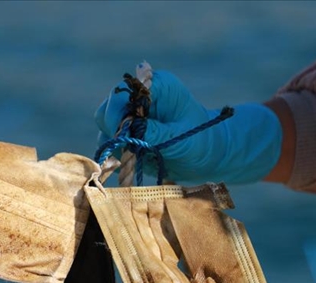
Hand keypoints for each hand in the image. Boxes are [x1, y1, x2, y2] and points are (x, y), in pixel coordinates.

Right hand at [94, 68, 281, 183]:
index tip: (123, 137)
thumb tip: (125, 132)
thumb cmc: (202, 141)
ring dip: (114, 145)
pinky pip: (110, 143)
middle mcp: (140, 98)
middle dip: (114, 131)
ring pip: (105, 128)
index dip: (117, 115)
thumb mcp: (179, 138)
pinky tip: (130, 162)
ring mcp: (132, 116)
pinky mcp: (129, 134)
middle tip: (128, 149)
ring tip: (132, 158)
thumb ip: (153, 133)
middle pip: (107, 110)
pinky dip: (115, 154)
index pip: (122, 95)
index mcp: (155, 87)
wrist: (209, 156)